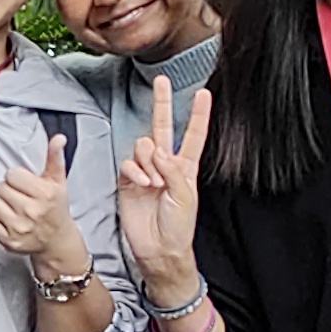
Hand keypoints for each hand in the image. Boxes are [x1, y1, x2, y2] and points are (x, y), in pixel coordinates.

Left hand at [0, 133, 88, 286]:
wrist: (57, 239)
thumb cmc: (56, 209)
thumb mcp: (58, 182)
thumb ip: (55, 158)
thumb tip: (58, 139)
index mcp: (44, 194)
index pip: (12, 175)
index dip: (17, 178)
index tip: (25, 185)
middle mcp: (31, 211)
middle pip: (1, 188)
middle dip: (9, 190)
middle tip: (21, 197)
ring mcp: (19, 227)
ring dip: (2, 205)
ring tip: (16, 208)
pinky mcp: (9, 240)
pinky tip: (12, 221)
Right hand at [115, 72, 210, 295]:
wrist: (159, 250)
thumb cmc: (179, 227)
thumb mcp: (185, 196)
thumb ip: (172, 169)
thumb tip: (158, 150)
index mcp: (186, 167)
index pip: (193, 135)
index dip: (198, 115)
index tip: (202, 93)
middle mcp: (165, 165)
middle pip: (162, 127)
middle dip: (161, 103)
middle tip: (161, 81)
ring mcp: (145, 172)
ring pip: (142, 146)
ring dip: (148, 160)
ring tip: (154, 183)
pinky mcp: (128, 181)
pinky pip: (129, 163)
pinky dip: (136, 170)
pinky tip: (143, 183)